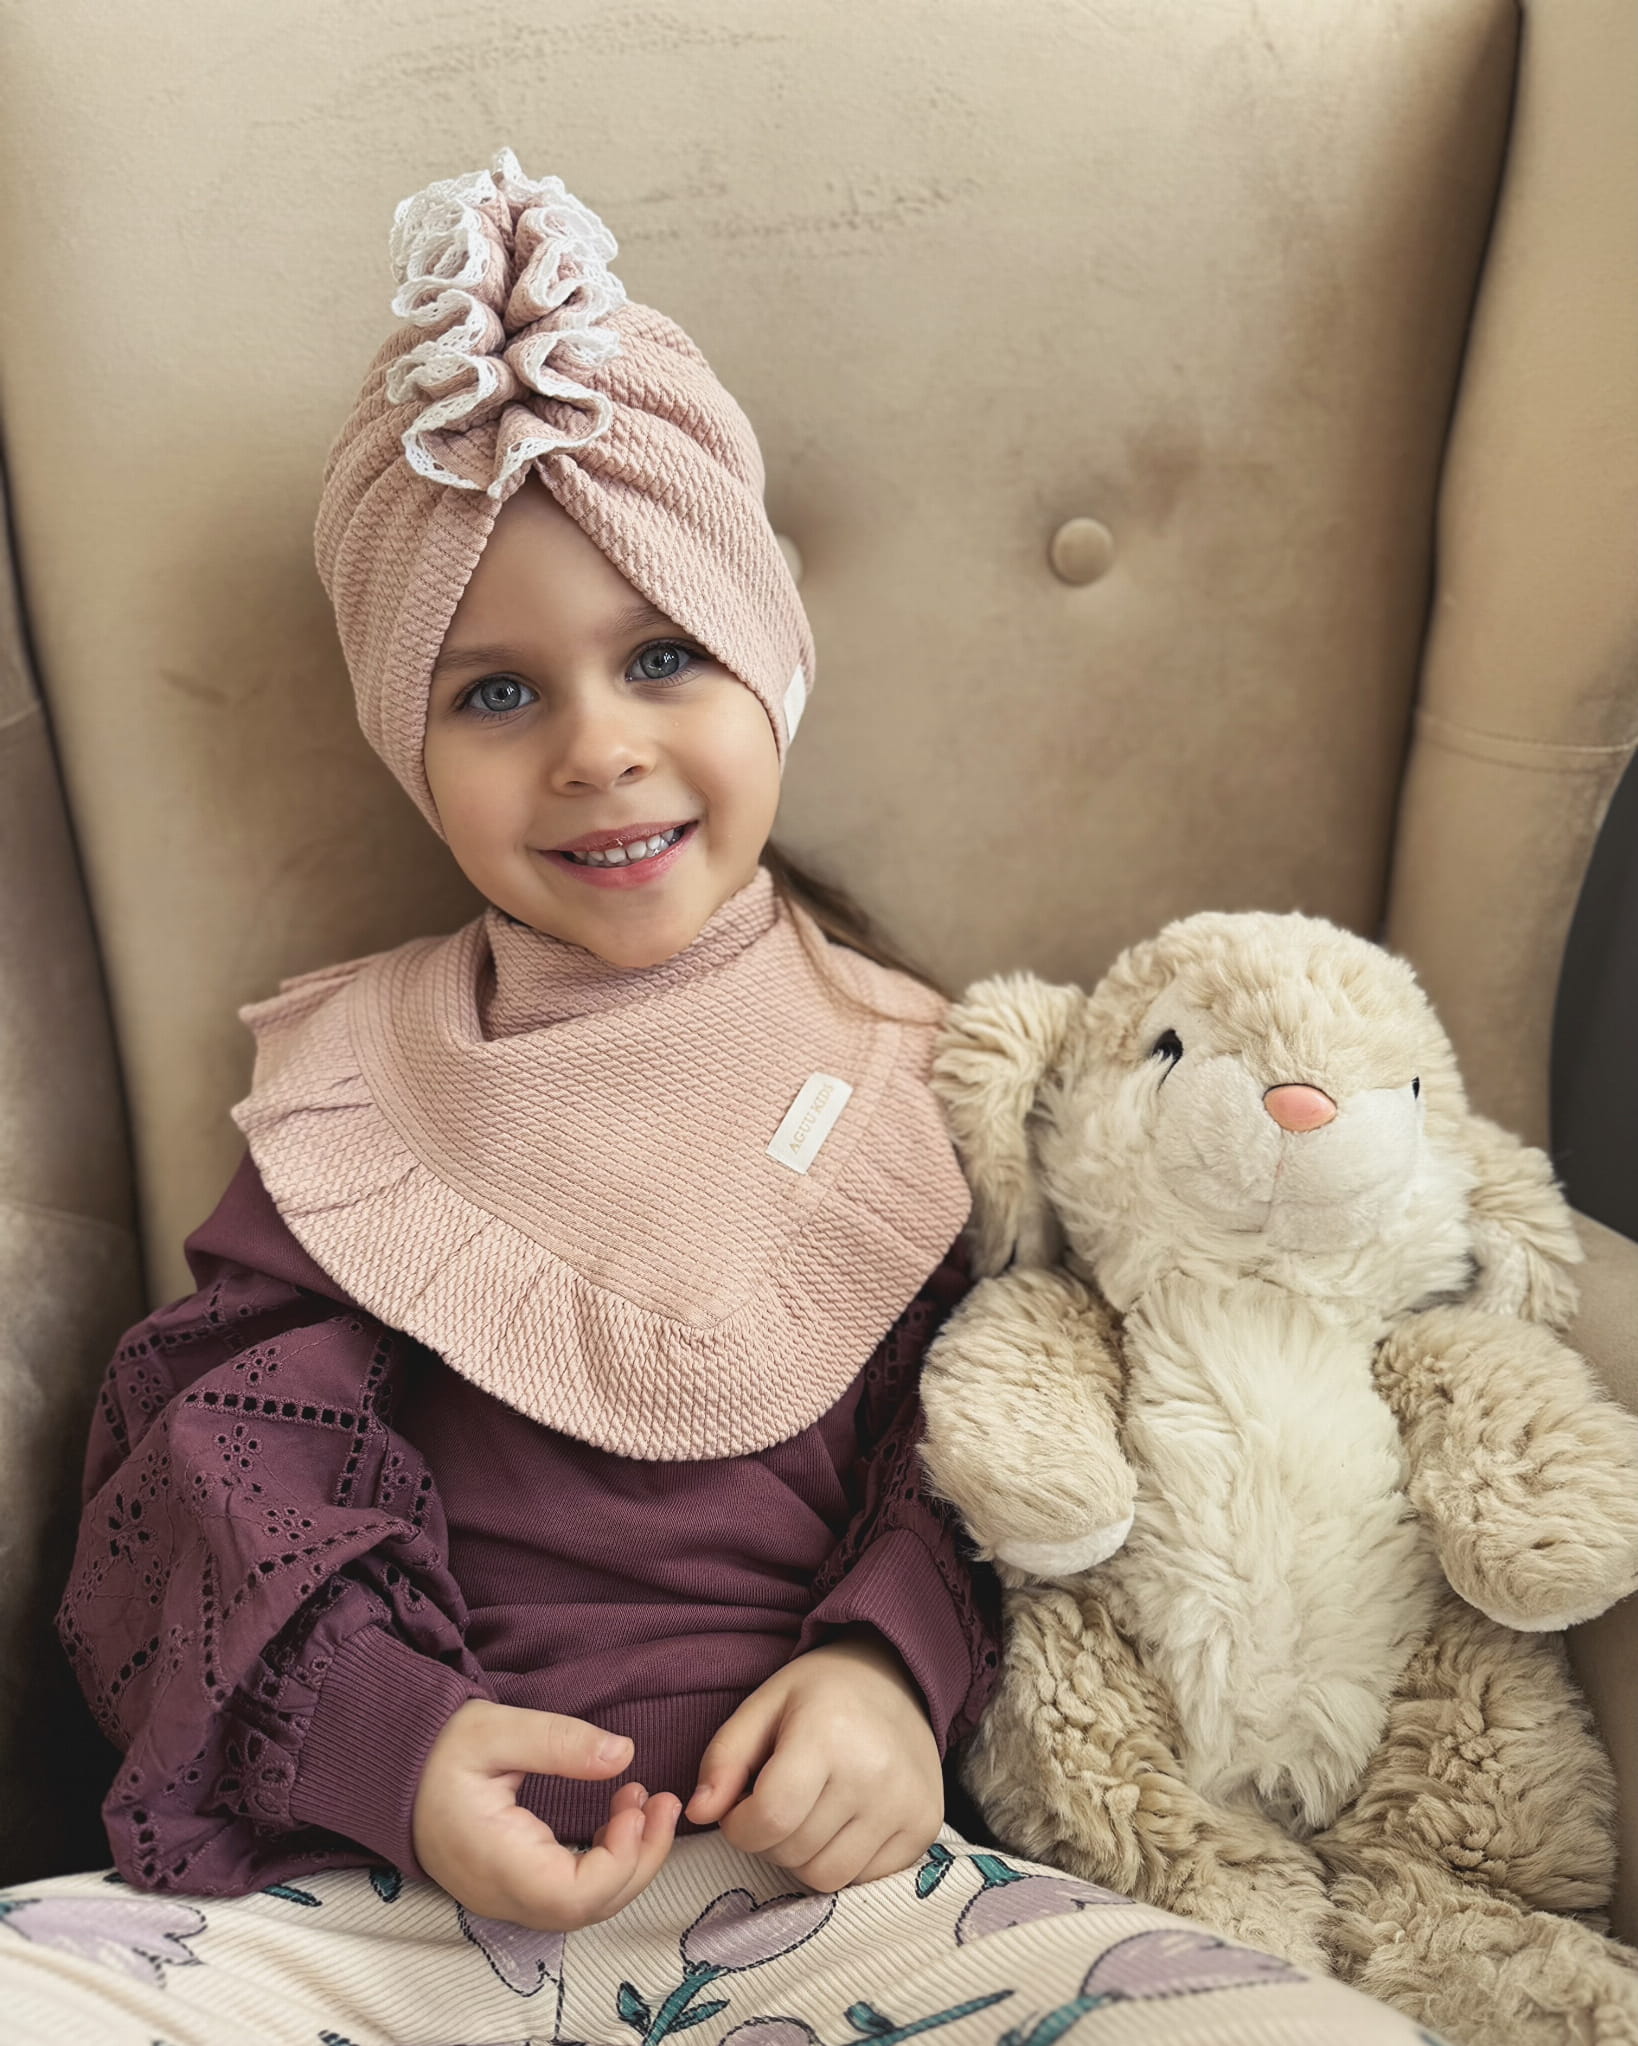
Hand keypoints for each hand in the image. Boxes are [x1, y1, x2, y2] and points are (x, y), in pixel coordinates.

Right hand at [412, 1699, 680, 1930]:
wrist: (394, 1773)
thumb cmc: (439, 1751)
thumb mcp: (495, 1729)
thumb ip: (558, 1742)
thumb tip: (624, 1754)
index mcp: (496, 1861)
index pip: (572, 1896)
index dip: (619, 1861)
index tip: (634, 1803)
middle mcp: (503, 1894)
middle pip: (589, 1909)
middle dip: (641, 1860)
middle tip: (665, 1803)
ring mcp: (507, 1899)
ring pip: (584, 1907)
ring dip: (629, 1861)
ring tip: (648, 1804)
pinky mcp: (515, 1890)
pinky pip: (571, 1896)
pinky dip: (607, 1864)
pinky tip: (619, 1820)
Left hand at [684, 1627, 942, 1891]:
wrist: (898, 1680)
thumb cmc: (820, 1695)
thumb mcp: (762, 1707)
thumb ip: (723, 1758)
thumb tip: (698, 1813)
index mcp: (828, 1735)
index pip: (770, 1819)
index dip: (739, 1826)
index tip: (740, 1806)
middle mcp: (874, 1774)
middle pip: (794, 1853)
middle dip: (769, 1838)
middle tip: (778, 1801)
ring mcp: (906, 1805)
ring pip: (826, 1877)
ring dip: (803, 1856)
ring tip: (808, 1813)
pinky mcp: (925, 1830)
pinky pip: (863, 1880)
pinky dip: (841, 1861)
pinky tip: (842, 1822)